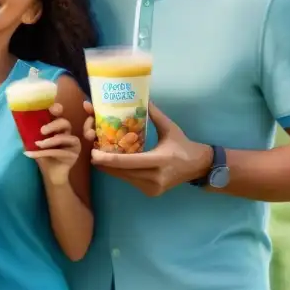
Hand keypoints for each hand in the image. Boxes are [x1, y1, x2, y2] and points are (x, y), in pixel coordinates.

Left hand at [25, 103, 81, 185]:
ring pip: (64, 138)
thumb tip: (19, 122)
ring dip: (50, 141)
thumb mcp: (35, 142)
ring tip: (38, 144)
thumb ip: (31, 132)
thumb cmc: (43, 156)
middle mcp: (67, 133)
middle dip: (54, 125)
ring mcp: (73, 143)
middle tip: (42, 130)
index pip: (59, 115)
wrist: (50, 175)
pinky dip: (45, 153)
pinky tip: (31, 154)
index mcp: (58, 128)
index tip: (52, 109)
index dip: (57, 109)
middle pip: (65, 123)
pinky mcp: (74, 154)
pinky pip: (60, 152)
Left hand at [89, 101, 213, 196]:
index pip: (129, 162)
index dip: (108, 158)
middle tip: (91, 151)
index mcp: (160, 160)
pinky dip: (120, 171)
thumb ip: (153, 114)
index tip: (93, 153)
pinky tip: (112, 162)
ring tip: (98, 155)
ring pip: (123, 178)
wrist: (198, 167)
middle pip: (122, 172)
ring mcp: (152, 188)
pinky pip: (130, 180)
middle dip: (104, 162)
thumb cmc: (183, 145)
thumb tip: (140, 97)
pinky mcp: (150, 192)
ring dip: (110, 167)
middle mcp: (155, 178)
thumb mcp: (170, 127)